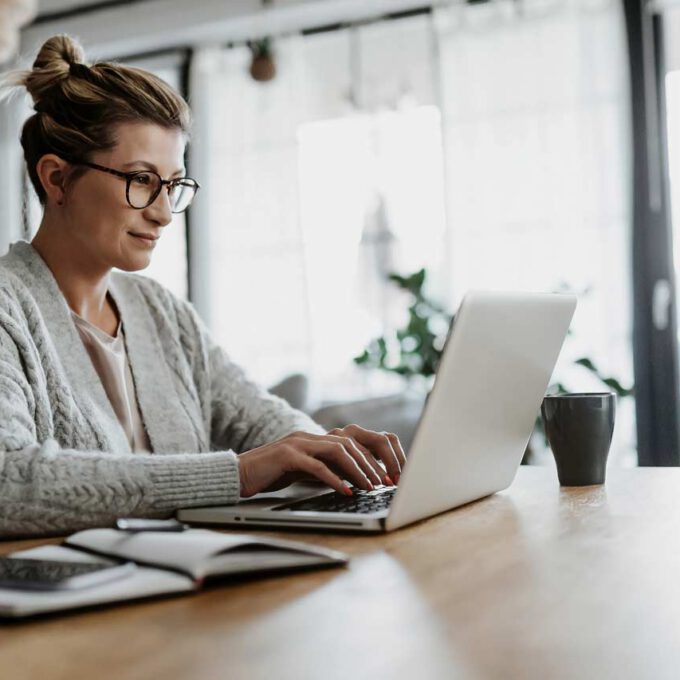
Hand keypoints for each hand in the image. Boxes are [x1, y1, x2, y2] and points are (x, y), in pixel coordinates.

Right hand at [238, 425, 406, 497]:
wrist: (238, 474)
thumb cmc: (270, 475)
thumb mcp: (302, 470)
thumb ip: (324, 469)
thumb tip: (351, 481)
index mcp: (313, 438)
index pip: (350, 442)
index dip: (369, 458)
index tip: (383, 476)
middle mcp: (308, 436)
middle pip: (349, 444)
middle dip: (369, 463)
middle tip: (382, 482)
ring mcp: (297, 443)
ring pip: (337, 451)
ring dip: (357, 470)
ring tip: (369, 486)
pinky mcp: (287, 456)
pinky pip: (317, 466)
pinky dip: (334, 479)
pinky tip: (345, 491)